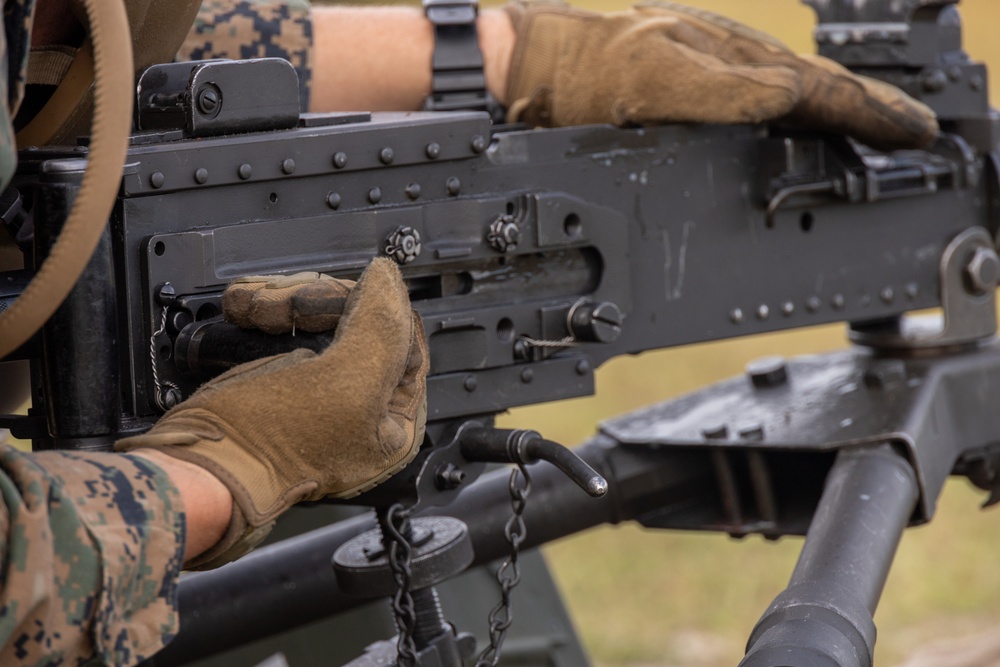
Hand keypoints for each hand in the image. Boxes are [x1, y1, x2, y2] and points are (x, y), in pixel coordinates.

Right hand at [117, 259, 427, 567]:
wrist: (195, 464)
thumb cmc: (270, 446)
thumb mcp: (347, 383)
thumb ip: (382, 329)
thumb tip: (389, 278)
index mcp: (393, 418)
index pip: (403, 337)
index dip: (373, 307)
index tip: (344, 295)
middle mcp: (361, 406)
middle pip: (357, 320)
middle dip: (316, 302)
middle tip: (285, 307)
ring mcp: (316, 391)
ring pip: (316, 315)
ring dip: (282, 301)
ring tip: (254, 312)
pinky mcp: (276, 377)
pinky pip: (282, 325)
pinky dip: (263, 309)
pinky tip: (244, 309)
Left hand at [504, 1, 937, 149]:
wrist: (531, 70)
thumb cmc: (581, 73)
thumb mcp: (651, 84)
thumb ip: (719, 92)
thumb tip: (783, 97)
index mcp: (725, 59)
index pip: (812, 89)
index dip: (865, 113)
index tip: (913, 131)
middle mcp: (723, 58)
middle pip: (812, 85)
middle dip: (867, 110)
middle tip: (917, 131)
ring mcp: (708, 67)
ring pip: (790, 88)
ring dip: (841, 109)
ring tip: (881, 126)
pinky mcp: (689, 80)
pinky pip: (759, 94)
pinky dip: (796, 108)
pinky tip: (803, 121)